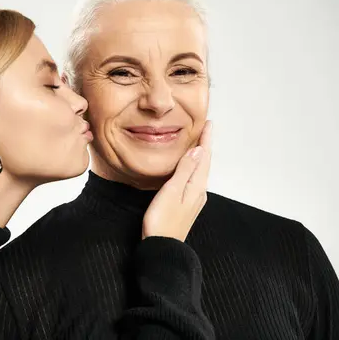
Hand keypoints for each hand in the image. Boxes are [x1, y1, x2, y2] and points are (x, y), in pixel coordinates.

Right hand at [142, 121, 211, 241]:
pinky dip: (193, 168)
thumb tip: (197, 151)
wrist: (162, 247)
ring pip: (200, 171)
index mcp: (196, 186)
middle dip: (205, 145)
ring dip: (200, 156)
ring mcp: (193, 199)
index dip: (205, 139)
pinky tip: (188, 169)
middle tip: (206, 129)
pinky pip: (193, 179)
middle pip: (204, 163)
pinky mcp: (186, 205)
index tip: (208, 124)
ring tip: (198, 144)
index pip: (203, 157)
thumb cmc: (162, 221)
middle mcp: (198, 191)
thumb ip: (184, 170)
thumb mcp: (172, 191)